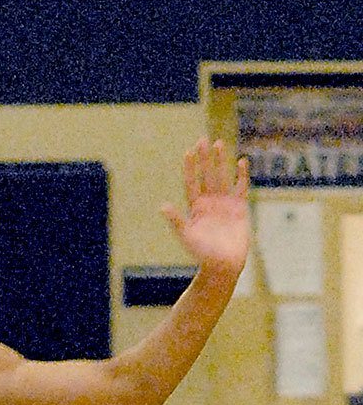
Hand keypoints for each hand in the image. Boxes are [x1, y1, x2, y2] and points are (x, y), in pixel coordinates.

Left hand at [161, 138, 248, 274]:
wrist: (223, 265)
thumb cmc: (202, 254)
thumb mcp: (187, 236)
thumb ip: (176, 220)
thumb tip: (163, 206)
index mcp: (195, 208)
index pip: (191, 183)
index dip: (190, 168)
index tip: (188, 152)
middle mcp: (209, 203)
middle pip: (206, 175)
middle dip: (204, 159)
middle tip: (203, 139)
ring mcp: (224, 203)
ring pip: (222, 177)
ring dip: (220, 161)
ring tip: (218, 143)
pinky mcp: (239, 207)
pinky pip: (240, 187)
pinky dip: (241, 175)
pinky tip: (240, 161)